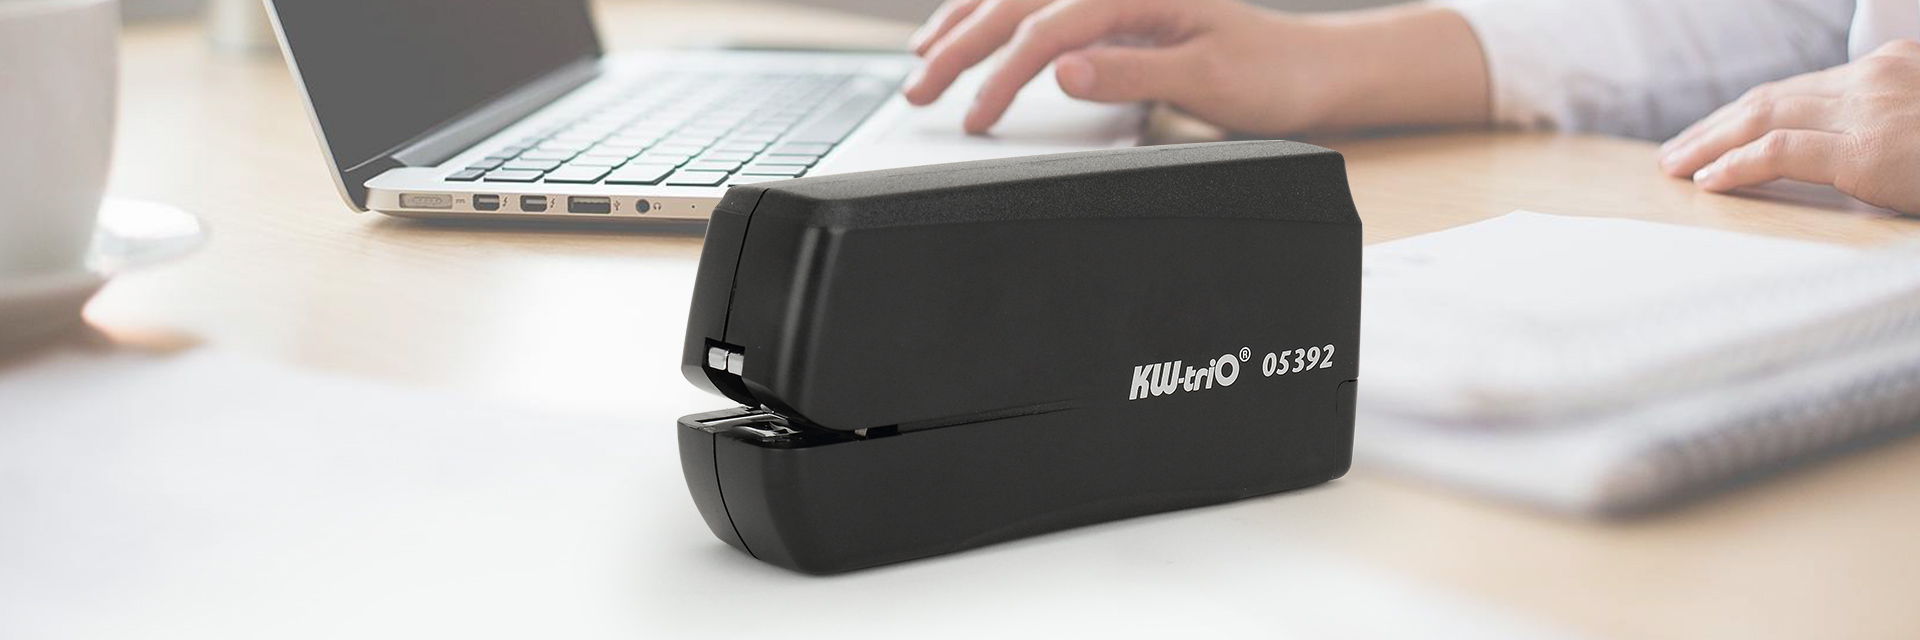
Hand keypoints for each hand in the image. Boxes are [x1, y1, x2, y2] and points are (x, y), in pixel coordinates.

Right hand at [902, 0, 1329, 134]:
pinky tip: (965, 27)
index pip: (1048, 28)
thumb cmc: (1268, 73)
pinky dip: (993, 15)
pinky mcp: (1114, 8)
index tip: (975, 118)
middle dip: (960, 44)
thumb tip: (1061, 70)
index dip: (1003, 74)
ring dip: (964, 23)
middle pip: (1018, 2)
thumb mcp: (1206, 78)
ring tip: (920, 59)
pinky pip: (1038, 4)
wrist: (1307, 68)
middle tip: (918, 89)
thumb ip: (1130, 72)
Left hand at [1660, 40, 1919, 213]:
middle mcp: (1872, 78)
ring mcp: (1868, 111)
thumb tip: (1845, 144)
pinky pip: (1782, 152)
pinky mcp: (1867, 152)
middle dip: (1715, 126)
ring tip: (1676, 165)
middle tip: (1677, 149)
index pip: (1797, 89)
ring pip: (1764, 119)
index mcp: (1888, 66)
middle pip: (1771, 100)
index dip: (1744, 112)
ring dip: (1709, 144)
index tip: (1713, 132)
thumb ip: (1882, 118)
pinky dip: (1736, 165)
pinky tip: (1707, 179)